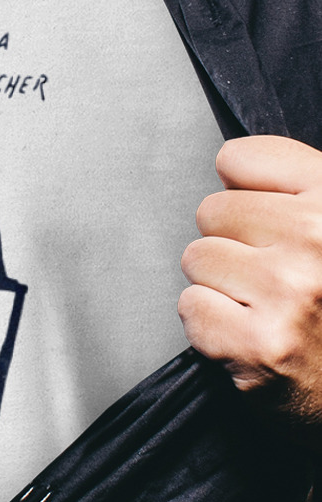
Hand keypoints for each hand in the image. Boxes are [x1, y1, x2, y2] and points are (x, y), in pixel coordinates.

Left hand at [180, 135, 321, 441]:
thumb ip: (292, 187)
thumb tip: (226, 165)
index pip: (239, 158)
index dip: (241, 189)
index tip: (262, 217)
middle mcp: (318, 239)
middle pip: (211, 210)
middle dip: (230, 242)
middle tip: (270, 276)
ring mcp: (289, 292)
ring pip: (196, 258)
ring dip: (219, 284)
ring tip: (262, 306)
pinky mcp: (259, 343)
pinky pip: (191, 306)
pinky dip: (210, 325)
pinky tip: (249, 333)